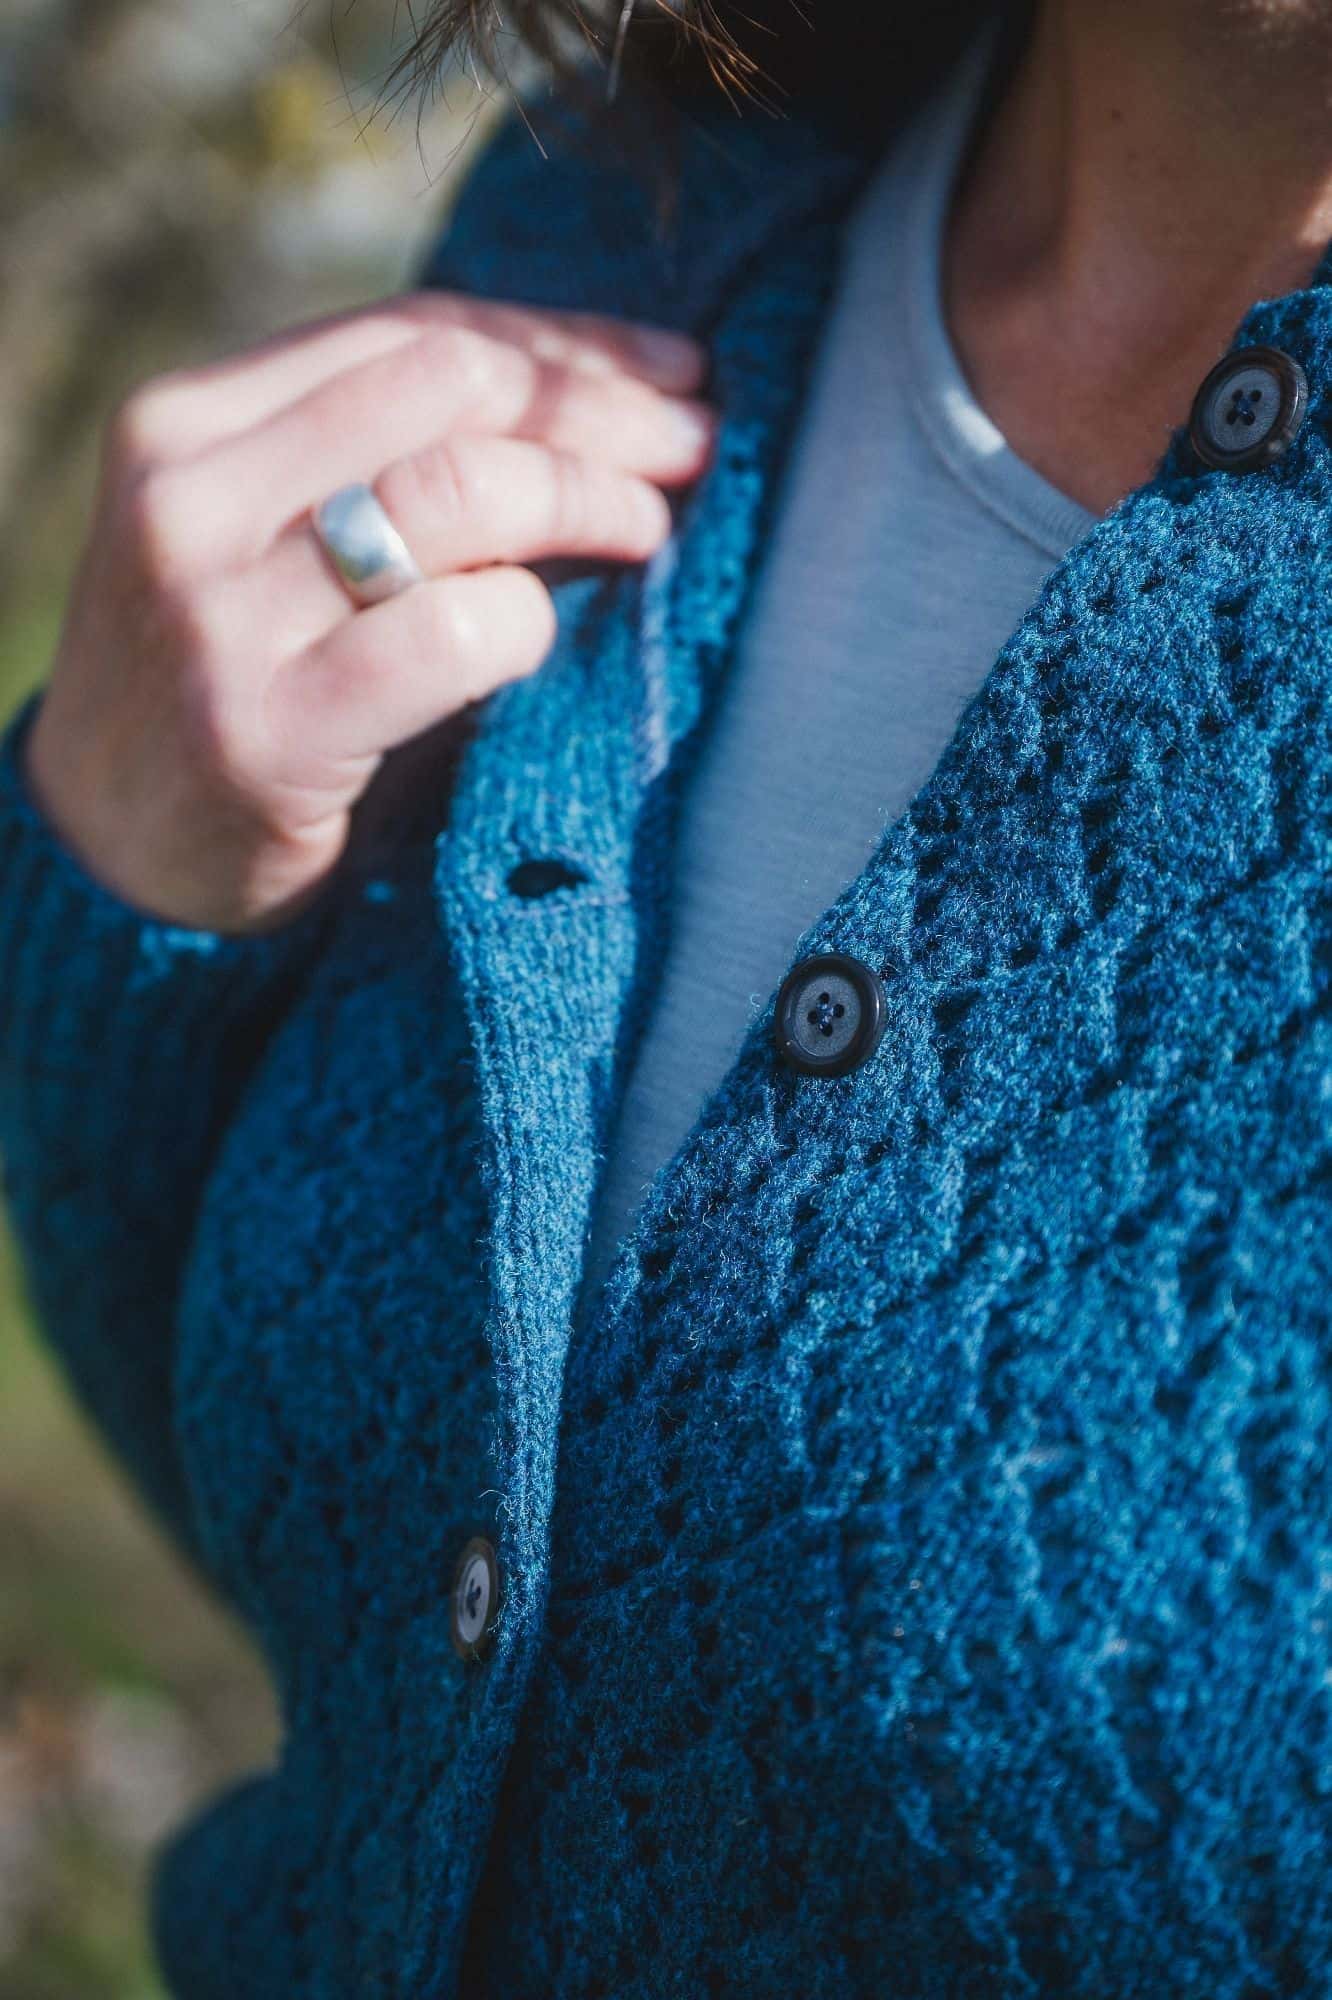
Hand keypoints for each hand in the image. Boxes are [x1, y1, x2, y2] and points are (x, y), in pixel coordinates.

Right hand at [21, 293, 715, 933]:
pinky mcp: (262, 733)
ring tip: (654, 525)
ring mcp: (218, 614)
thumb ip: (373, 464)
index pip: (412, 335)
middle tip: (696, 441)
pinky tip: (553, 633)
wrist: (110, 851)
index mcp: (188, 421)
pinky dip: (527, 623)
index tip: (673, 364)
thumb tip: (595, 398)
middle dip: (600, 406)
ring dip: (589, 497)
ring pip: (457, 492)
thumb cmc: (235, 680)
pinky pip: (446, 636)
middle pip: (451, 391)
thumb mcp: (266, 536)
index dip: (564, 340)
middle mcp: (189, 498)